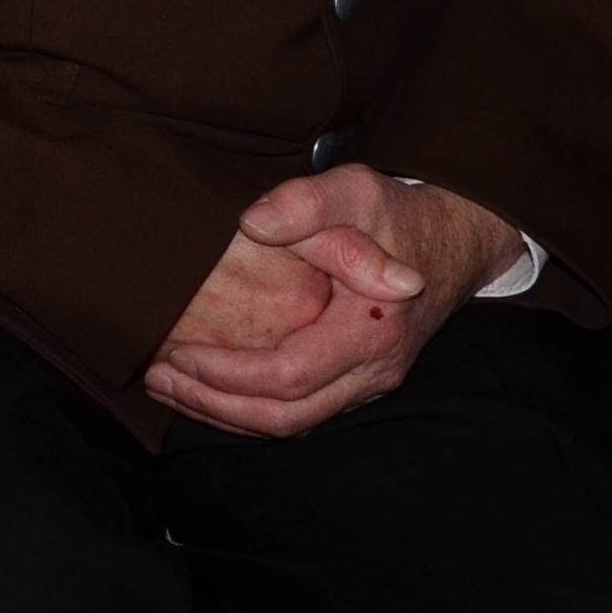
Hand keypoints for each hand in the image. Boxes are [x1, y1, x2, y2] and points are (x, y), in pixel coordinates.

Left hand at [141, 168, 520, 439]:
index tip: (179, 354)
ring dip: (227, 413)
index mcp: (371, 333)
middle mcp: (373, 371)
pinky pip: (300, 409)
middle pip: (287, 416)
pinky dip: (250, 407)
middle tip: (157, 379)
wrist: (454, 238)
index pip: (289, 376)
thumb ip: (304, 203)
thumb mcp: (354, 191)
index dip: (229, 374)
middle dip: (216, 405)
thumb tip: (253, 223)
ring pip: (292, 421)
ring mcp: (368, 382)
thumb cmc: (396, 214)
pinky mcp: (356, 380)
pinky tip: (208, 388)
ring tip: (168, 387)